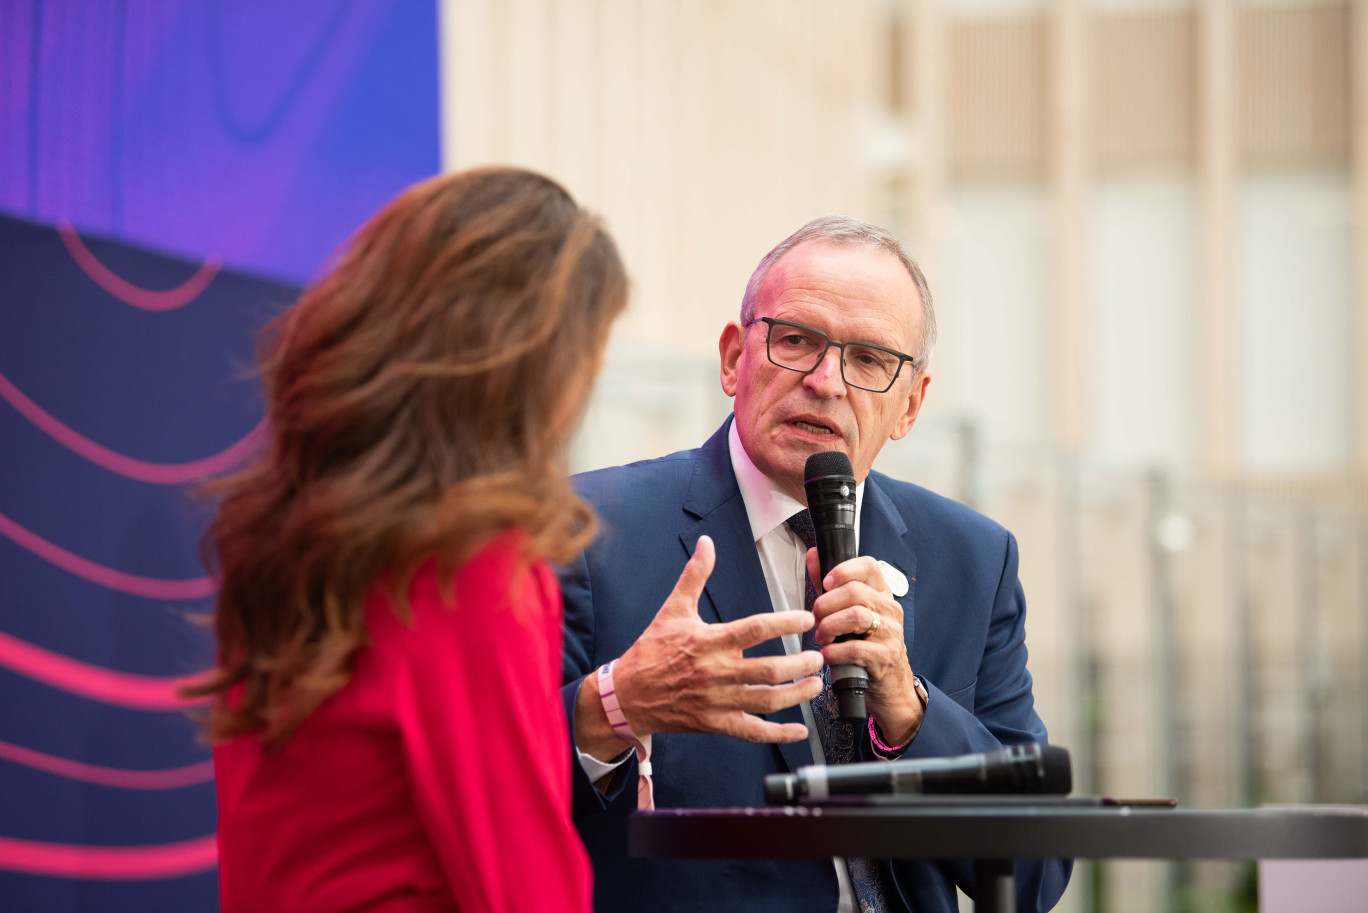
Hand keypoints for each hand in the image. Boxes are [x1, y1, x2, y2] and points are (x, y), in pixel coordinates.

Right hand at [577, 536, 822, 758]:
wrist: (627, 694)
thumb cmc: (652, 649)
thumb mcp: (673, 609)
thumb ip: (695, 576)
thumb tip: (706, 543)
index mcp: (709, 641)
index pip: (754, 629)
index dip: (783, 623)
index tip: (806, 619)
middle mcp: (716, 672)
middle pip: (767, 669)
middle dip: (798, 664)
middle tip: (819, 656)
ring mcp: (717, 701)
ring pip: (765, 701)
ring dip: (796, 694)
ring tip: (816, 684)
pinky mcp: (715, 724)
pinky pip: (752, 731)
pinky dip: (778, 733)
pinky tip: (800, 730)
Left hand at [806, 549, 922, 744]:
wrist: (890, 686)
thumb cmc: (866, 646)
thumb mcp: (850, 614)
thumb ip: (831, 586)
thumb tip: (813, 556)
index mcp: (881, 594)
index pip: (869, 567)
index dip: (844, 570)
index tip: (825, 582)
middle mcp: (889, 609)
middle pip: (854, 592)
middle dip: (825, 605)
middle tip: (816, 619)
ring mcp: (891, 633)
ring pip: (856, 616)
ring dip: (829, 626)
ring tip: (822, 638)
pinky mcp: (886, 657)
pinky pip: (855, 648)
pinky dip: (834, 652)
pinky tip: (828, 655)